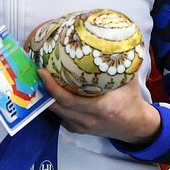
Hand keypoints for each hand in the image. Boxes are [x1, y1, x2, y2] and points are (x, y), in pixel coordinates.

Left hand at [37, 68, 160, 146]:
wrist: (135, 126)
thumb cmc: (131, 100)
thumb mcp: (128, 80)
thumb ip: (117, 64)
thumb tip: (108, 39)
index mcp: (101, 108)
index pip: (68, 100)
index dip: (52, 87)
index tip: (42, 72)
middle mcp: (88, 120)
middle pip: (56, 106)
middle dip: (43, 90)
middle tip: (35, 71)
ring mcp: (81, 127)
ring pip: (55, 112)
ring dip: (45, 96)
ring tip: (38, 79)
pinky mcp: (76, 129)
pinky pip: (60, 115)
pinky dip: (53, 103)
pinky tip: (49, 90)